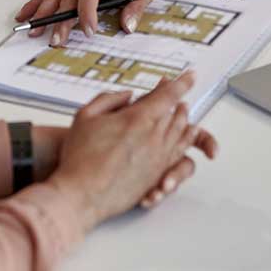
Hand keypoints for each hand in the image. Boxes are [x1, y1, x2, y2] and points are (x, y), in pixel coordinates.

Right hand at [46, 71, 216, 227]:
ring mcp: (159, 159)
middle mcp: (155, 137)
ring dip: (185, 121)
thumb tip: (128, 95)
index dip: (181, 83)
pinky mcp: (156, 176)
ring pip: (181, 135)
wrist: (81, 194)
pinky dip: (184, 143)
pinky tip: (183, 140)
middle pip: (177, 115)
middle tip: (181, 93)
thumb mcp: (86, 115)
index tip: (190, 76)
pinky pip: (178, 155)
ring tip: (185, 113)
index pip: (168, 95)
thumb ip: (110, 99)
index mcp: (139, 118)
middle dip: (180, 101)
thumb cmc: (80, 157)